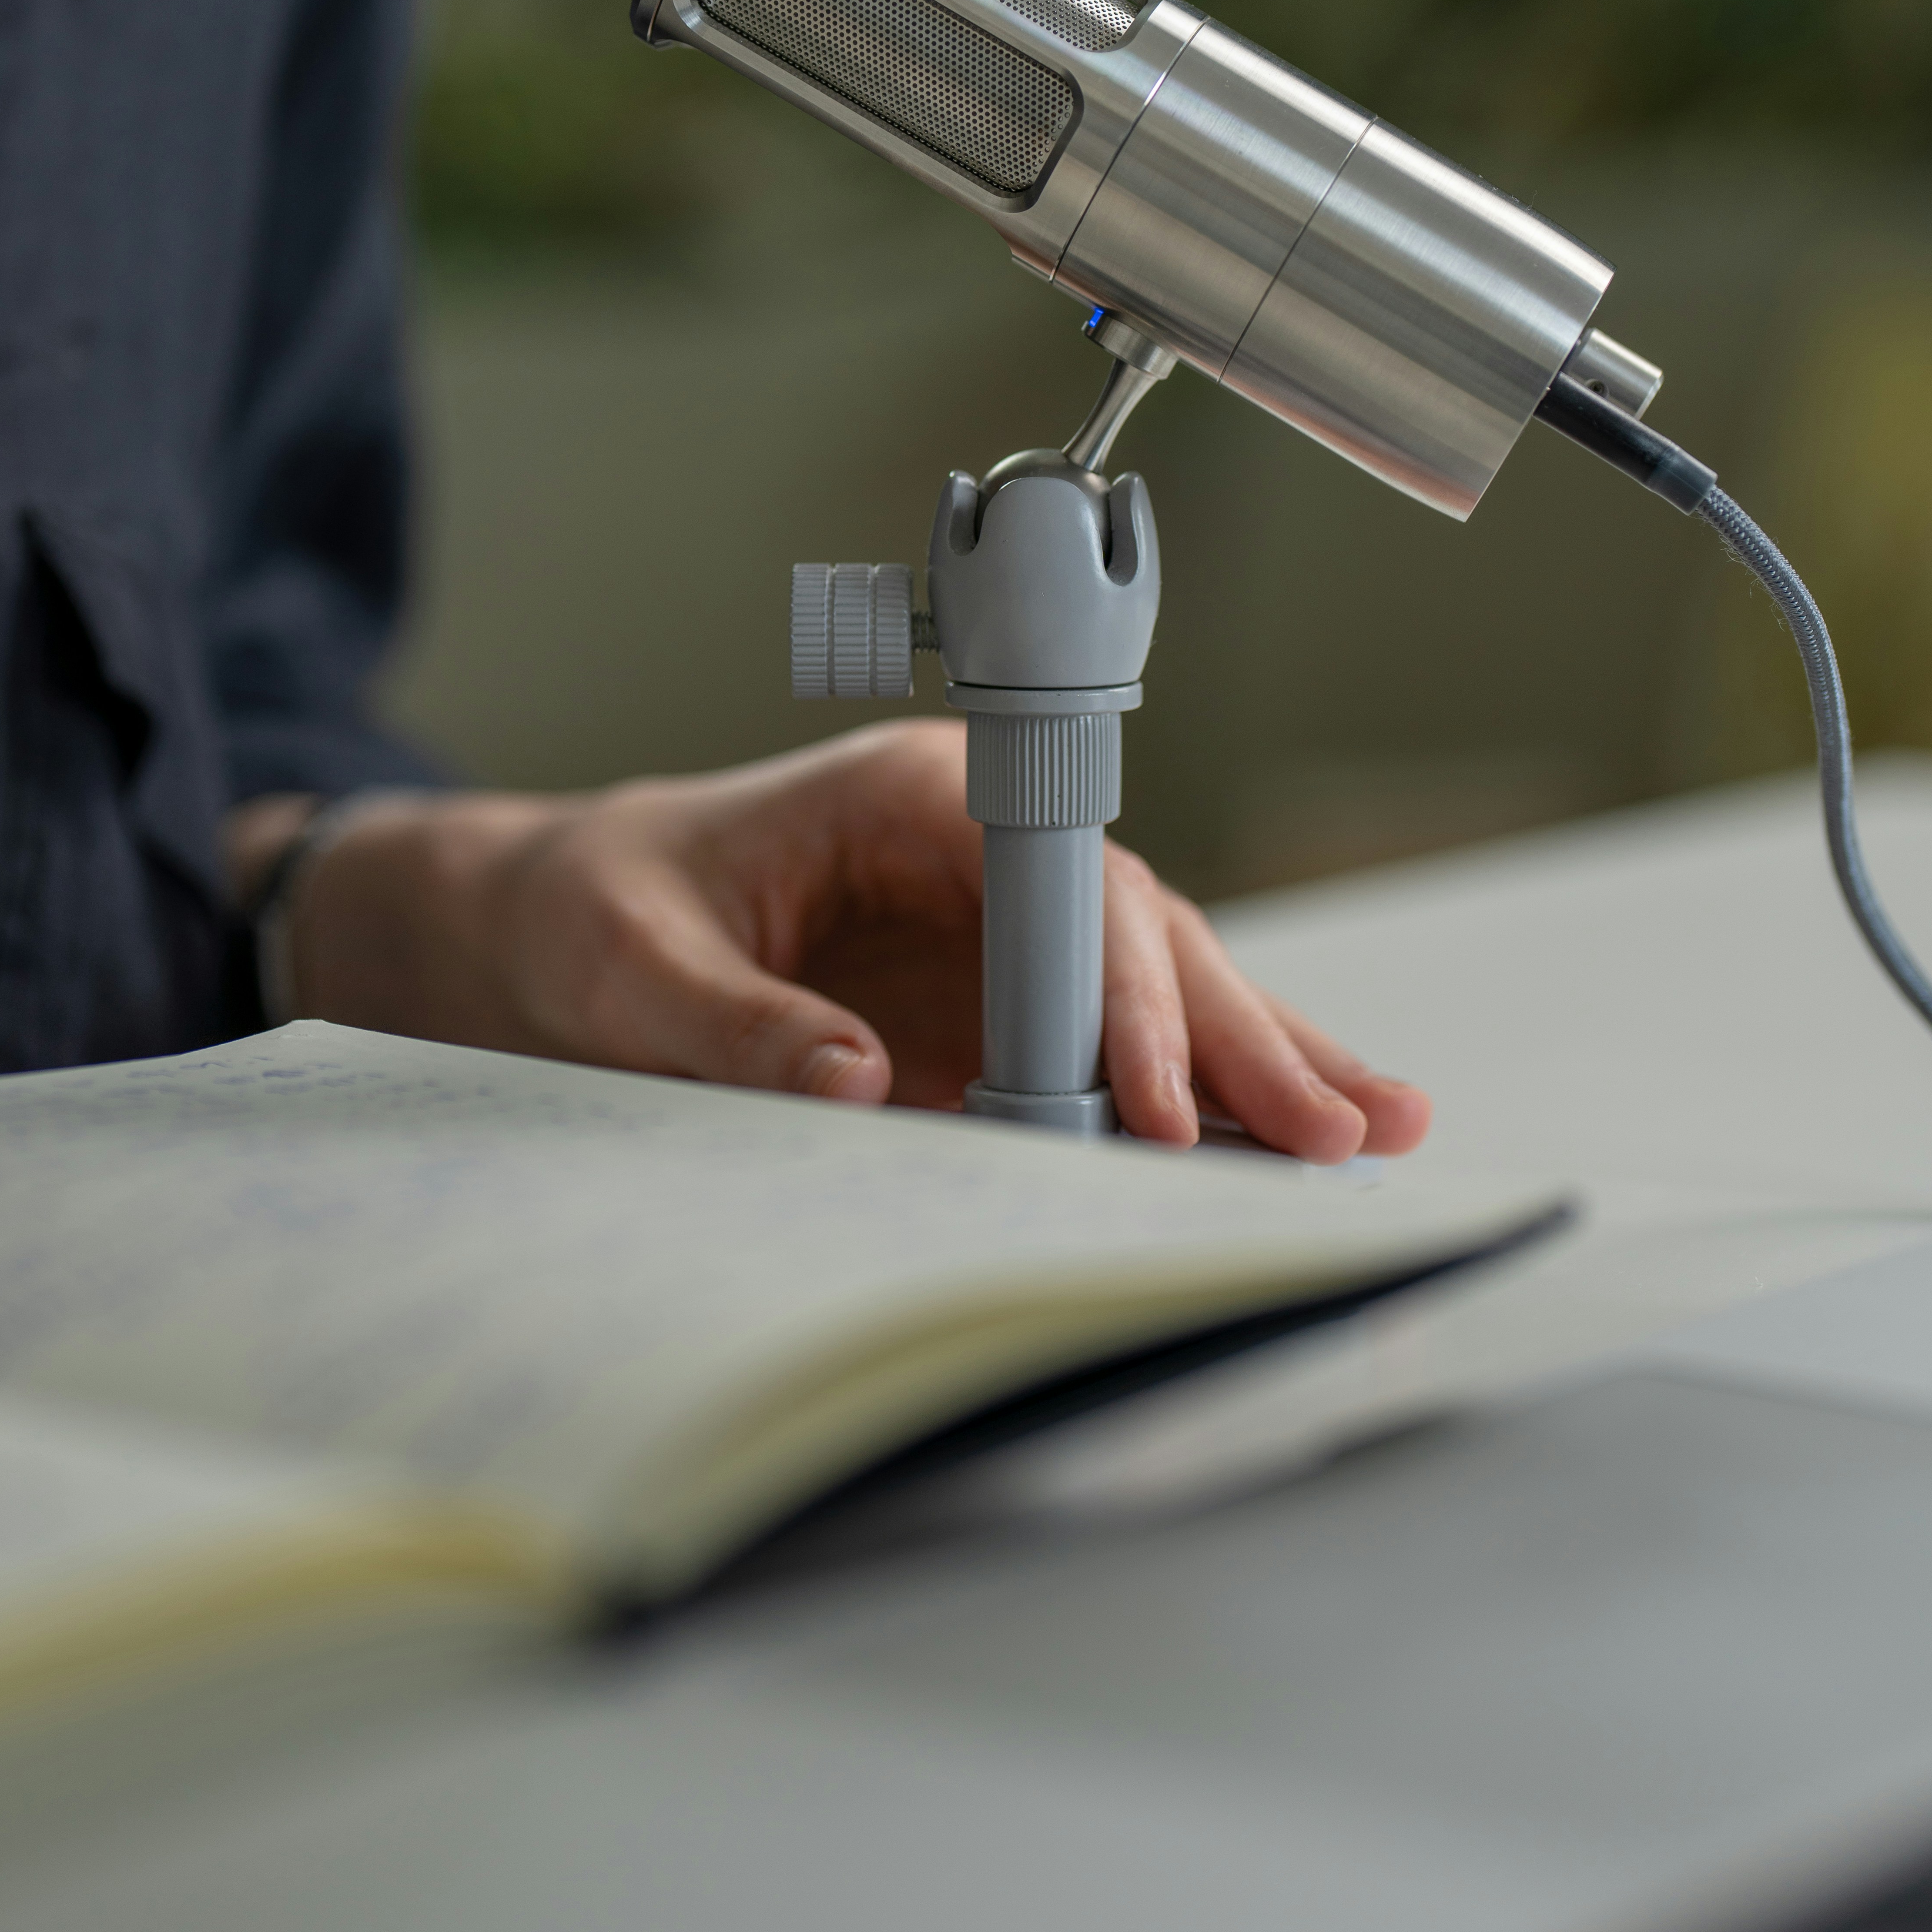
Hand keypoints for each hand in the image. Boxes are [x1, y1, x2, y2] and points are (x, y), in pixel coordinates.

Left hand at [254, 725, 1429, 1161]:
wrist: (556, 917)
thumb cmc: (591, 912)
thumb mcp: (625, 962)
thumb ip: (729, 1022)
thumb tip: (846, 1080)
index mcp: (912, 799)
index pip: (1054, 884)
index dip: (1113, 991)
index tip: (1156, 1099)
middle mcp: (984, 849)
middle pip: (1139, 934)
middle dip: (1233, 1037)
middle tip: (1328, 1131)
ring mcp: (1005, 928)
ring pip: (1161, 986)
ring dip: (1262, 1059)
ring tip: (1374, 1130)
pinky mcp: (1000, 1003)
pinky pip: (1122, 1045)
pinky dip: (1211, 1090)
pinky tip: (1303, 1132)